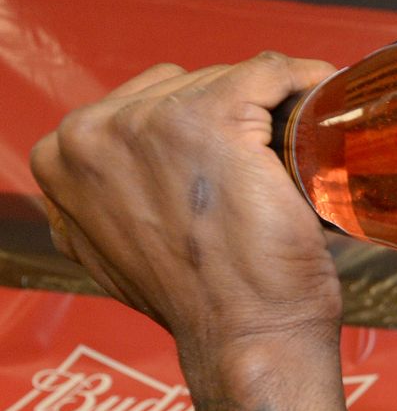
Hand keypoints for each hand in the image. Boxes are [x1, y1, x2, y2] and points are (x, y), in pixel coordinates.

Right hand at [30, 53, 342, 368]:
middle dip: (229, 115)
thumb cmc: (202, 304)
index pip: (137, 106)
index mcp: (60, 160)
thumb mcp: (118, 248)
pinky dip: (301, 79)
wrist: (246, 337)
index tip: (236, 146)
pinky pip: (266, 74)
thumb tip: (136, 180)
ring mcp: (148, 124)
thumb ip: (112, 200)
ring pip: (225, 80)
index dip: (192, 125)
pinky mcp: (210, 121)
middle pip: (179, 85)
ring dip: (268, 105)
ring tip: (300, 144)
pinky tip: (321, 94)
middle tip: (271, 160)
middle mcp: (91, 134)